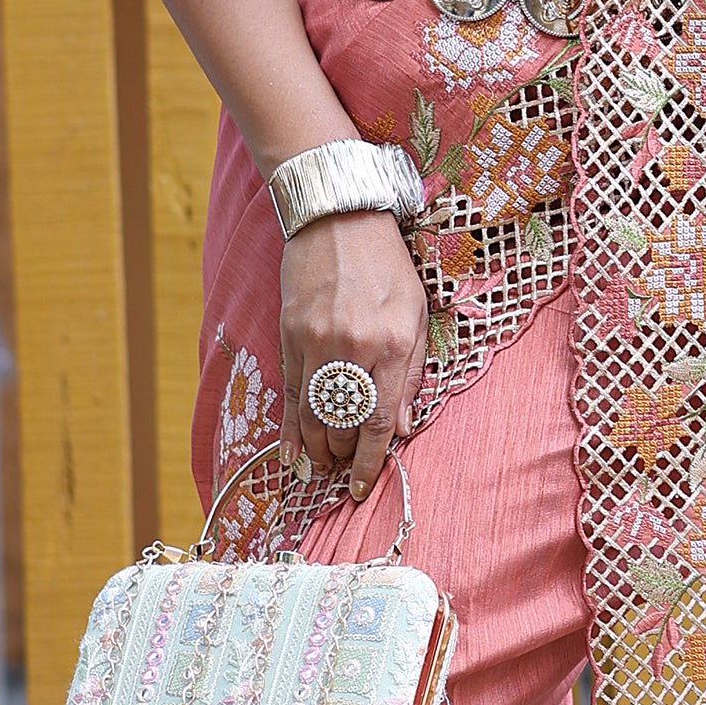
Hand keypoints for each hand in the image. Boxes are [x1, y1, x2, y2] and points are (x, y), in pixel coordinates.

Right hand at [283, 209, 429, 496]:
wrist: (338, 218)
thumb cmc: (387, 265)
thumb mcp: (417, 314)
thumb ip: (412, 372)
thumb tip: (404, 428)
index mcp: (390, 344)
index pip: (378, 420)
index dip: (369, 460)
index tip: (363, 486)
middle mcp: (351, 348)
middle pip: (342, 423)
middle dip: (344, 455)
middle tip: (346, 470)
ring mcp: (315, 342)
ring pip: (312, 414)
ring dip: (318, 448)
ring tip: (324, 465)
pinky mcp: (289, 336)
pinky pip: (288, 394)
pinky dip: (289, 429)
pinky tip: (291, 454)